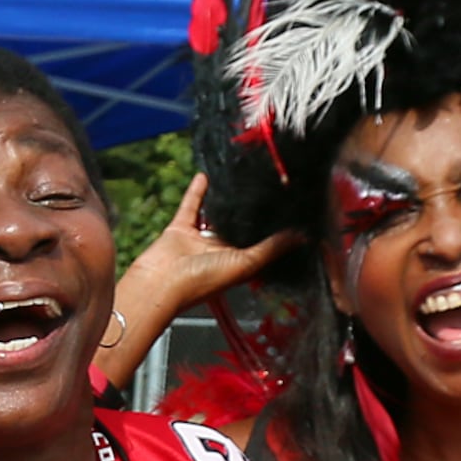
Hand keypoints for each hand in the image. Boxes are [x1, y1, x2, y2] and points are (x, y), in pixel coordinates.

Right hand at [101, 176, 296, 385]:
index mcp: (238, 263)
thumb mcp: (245, 264)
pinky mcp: (180, 230)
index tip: (290, 212)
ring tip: (238, 181)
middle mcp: (220, 252)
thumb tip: (302, 236)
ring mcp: (199, 241)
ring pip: (215, 215)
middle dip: (251, 213)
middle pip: (239, 228)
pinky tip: (205, 176)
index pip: (260, 244)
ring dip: (225, 200)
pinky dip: (197, 191)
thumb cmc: (200, 282)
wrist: (159, 284)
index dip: (274, 230)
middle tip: (267, 190)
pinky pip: (191, 207)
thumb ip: (271, 248)